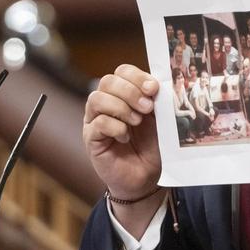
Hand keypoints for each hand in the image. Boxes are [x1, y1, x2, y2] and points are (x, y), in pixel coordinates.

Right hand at [83, 64, 164, 231]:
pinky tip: (126, 137)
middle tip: (148, 108)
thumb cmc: (151, 146)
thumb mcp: (158, 119)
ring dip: (121, 107)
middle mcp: (105, 104)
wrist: (146, 177)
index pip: (122, 71)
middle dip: (130, 91)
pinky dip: (116, 127)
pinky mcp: (91, 139)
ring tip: (137, 121)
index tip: (154, 89)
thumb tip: (157, 85)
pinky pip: (97, 124)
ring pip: (97, 99)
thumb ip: (156, 101)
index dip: (137, 76)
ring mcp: (95, 120)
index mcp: (123, 94)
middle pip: (107, 81)